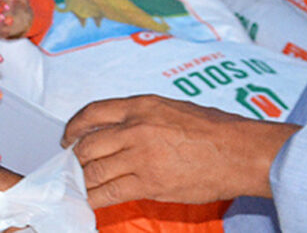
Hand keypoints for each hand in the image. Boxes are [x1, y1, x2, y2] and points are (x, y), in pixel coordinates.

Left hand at [61, 95, 299, 208]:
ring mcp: (140, 156)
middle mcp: (135, 128)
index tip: (67, 138)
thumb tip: (119, 130)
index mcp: (141, 105)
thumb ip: (142, 117)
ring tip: (77, 186)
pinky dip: (95, 199)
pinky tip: (89, 202)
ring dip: (82, 181)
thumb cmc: (214, 129)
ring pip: (95, 170)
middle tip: (71, 167)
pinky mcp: (149, 183)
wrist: (239, 151)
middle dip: (75, 159)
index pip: (93, 113)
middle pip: (88, 144)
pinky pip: (110, 193)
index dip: (74, 127)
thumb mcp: (171, 108)